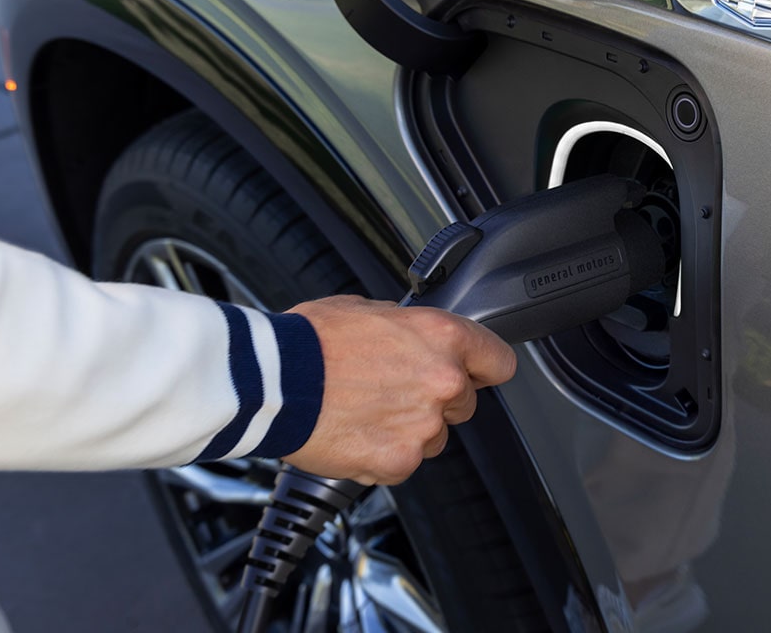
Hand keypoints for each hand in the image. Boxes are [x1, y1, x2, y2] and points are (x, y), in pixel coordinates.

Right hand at [281, 295, 515, 484]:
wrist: (271, 380)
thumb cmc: (310, 341)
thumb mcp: (367, 309)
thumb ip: (407, 327)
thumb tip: (413, 335)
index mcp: (443, 336)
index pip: (499, 361)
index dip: (483, 368)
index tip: (473, 373)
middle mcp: (444, 381)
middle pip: (464, 403)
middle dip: (435, 400)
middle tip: (392, 391)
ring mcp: (424, 425)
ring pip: (434, 436)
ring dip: (409, 430)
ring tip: (365, 411)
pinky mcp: (399, 461)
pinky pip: (403, 463)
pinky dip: (381, 455)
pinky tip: (353, 433)